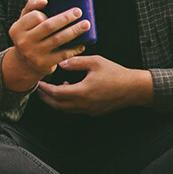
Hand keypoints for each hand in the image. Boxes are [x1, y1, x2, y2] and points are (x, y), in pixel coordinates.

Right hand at [2, 0, 90, 93]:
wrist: (24, 64)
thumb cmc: (29, 36)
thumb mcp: (24, 22)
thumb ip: (32, 7)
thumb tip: (44, 1)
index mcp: (17, 29)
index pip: (35, 16)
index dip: (47, 13)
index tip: (57, 11)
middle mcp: (24, 42)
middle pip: (49, 26)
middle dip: (66, 18)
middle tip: (78, 12)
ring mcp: (34, 54)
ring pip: (58, 39)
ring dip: (74, 31)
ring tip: (86, 24)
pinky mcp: (44, 64)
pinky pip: (63, 54)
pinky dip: (74, 48)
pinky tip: (82, 43)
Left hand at [35, 54, 152, 116]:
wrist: (133, 88)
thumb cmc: (116, 74)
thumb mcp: (95, 62)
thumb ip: (76, 62)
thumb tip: (61, 63)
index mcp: (81, 92)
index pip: (55, 93)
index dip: (45, 89)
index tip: (39, 83)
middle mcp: (83, 104)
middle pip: (57, 105)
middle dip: (46, 98)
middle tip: (40, 90)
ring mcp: (88, 110)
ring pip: (65, 110)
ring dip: (56, 101)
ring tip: (55, 89)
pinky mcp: (94, 112)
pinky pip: (75, 110)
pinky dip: (68, 104)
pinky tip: (71, 92)